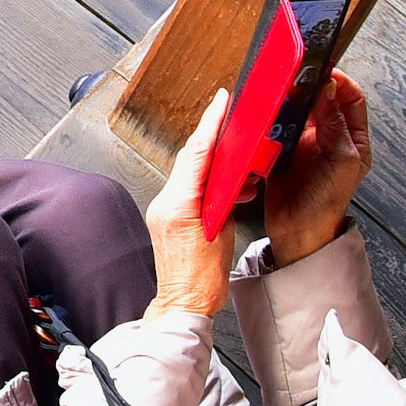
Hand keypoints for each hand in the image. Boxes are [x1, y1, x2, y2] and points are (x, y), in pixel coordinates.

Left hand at [144, 91, 231, 318]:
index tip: (221, 102)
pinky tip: (230, 184)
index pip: (196, 153)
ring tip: (239, 156)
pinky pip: (189, 187)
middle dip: (212, 136)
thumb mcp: (223, 233)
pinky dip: (209, 180)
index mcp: (179, 204)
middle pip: (191, 157)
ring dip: (214, 160)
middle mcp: (167, 202)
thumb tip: (229, 177)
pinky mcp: (169, 217)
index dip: (210, 124)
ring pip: (191, 171)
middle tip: (231, 117)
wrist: (184, 303)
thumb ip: (223, 201)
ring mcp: (165, 209)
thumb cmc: (202, 280)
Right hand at [262, 72, 370, 266]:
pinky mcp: (281, 150)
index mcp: (352, 139)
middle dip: (310, 88)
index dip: (339, 82)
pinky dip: (272, 118)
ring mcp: (304, 143)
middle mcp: (329, 138)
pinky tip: (269, 116)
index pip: (351, 99)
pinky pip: (277, 126)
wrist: (298, 232)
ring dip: (289, 103)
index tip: (322, 71)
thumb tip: (329, 89)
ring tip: (282, 96)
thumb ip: (335, 124)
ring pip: (297, 111)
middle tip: (296, 79)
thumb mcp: (341, 160)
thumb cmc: (326, 204)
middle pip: (321, 101)